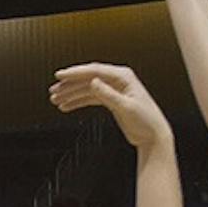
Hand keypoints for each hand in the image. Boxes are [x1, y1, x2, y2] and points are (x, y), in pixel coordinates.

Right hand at [49, 63, 173, 151]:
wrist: (153, 136)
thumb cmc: (147, 121)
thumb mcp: (126, 107)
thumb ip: (108, 94)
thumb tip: (93, 82)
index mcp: (123, 77)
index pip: (94, 70)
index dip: (75, 73)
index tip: (60, 75)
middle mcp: (118, 80)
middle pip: (88, 78)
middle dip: (69, 84)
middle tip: (54, 90)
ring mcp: (114, 90)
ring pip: (87, 88)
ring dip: (71, 94)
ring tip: (56, 99)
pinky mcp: (111, 100)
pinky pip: (90, 97)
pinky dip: (78, 101)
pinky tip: (67, 106)